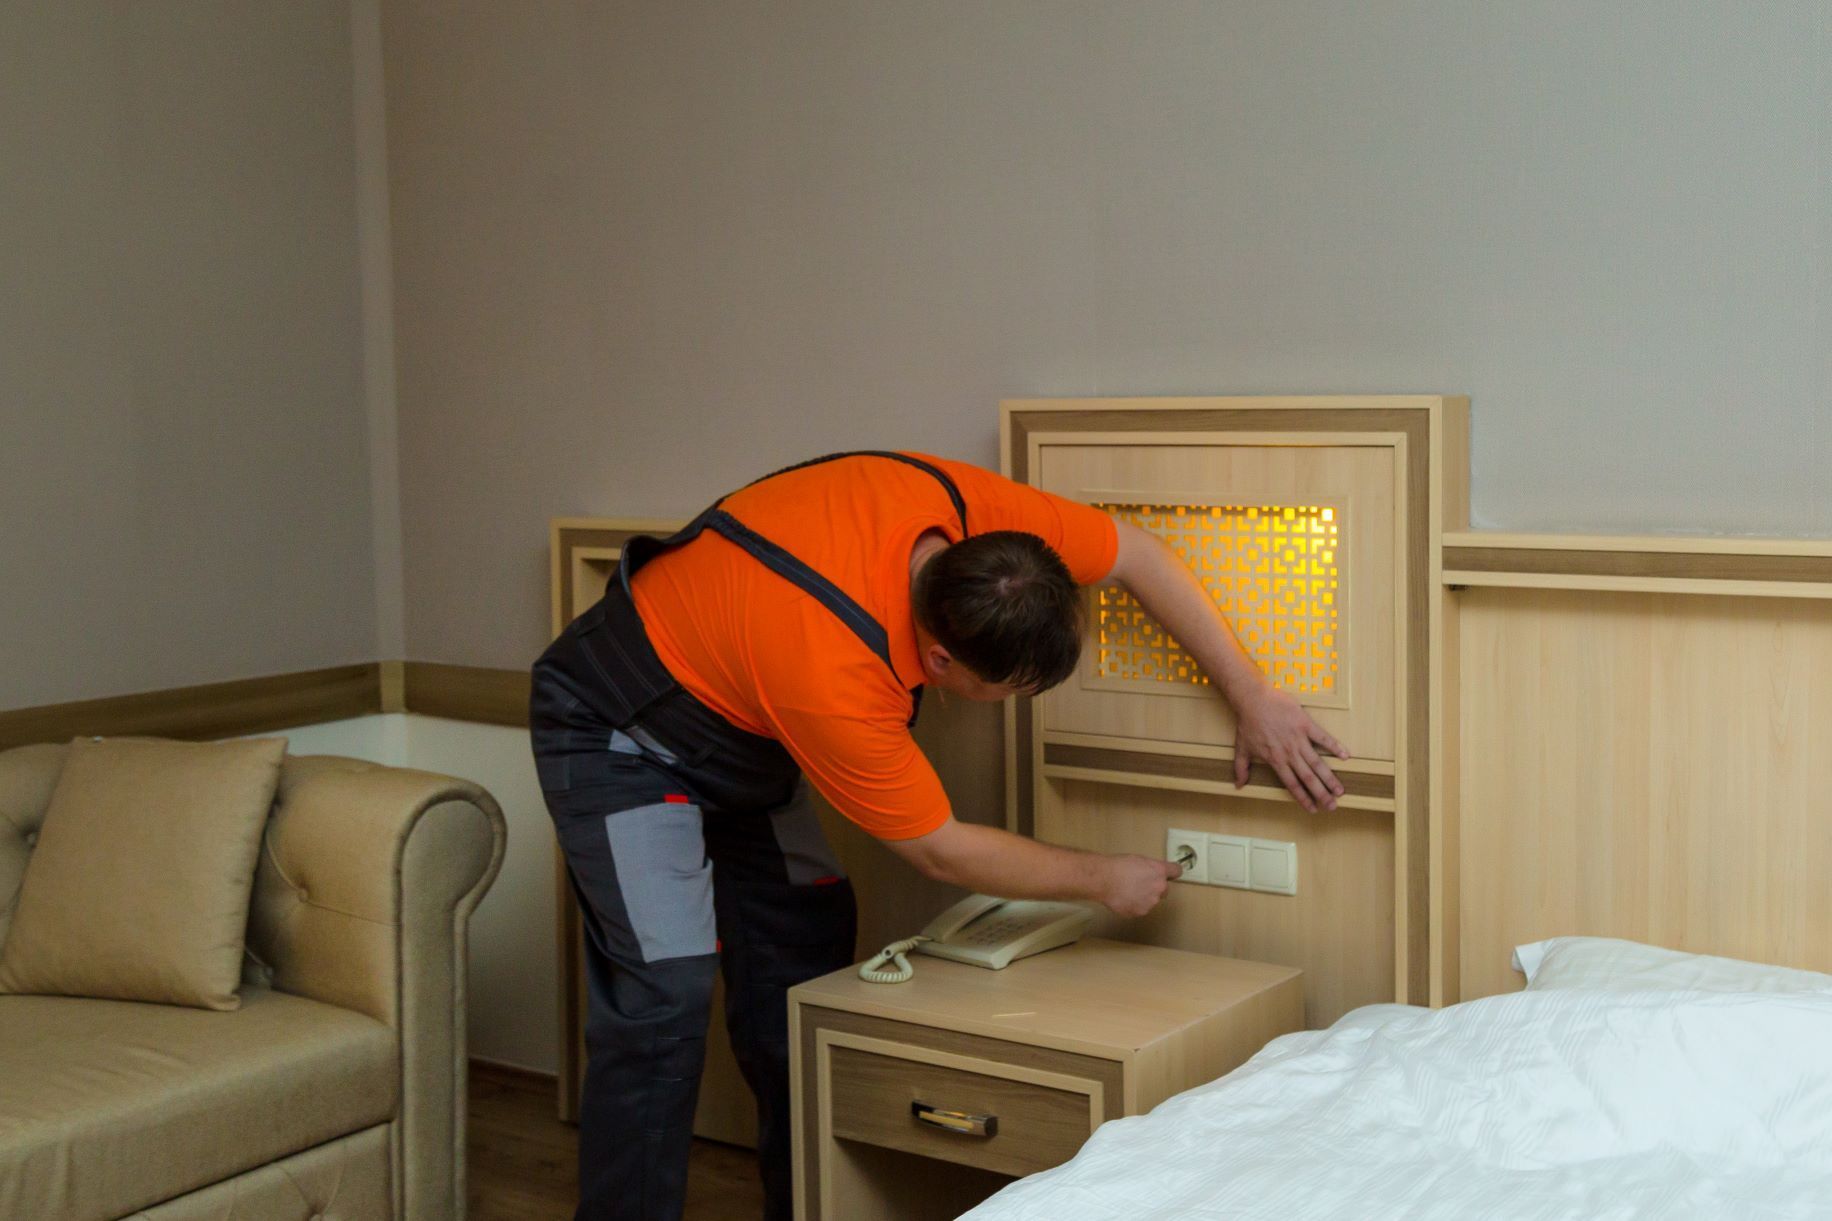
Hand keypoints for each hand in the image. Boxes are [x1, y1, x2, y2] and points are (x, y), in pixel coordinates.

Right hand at [1098, 854, 1180, 917]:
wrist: (1104, 879)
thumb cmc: (1118, 866)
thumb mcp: (1138, 860)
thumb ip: (1151, 868)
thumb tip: (1152, 873)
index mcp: (1160, 871)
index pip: (1176, 871)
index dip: (1171, 872)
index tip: (1169, 874)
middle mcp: (1159, 887)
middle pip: (1164, 889)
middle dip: (1155, 887)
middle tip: (1139, 883)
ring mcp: (1151, 902)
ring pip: (1151, 900)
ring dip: (1144, 897)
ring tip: (1127, 891)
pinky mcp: (1140, 912)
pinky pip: (1140, 909)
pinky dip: (1134, 905)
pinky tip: (1123, 898)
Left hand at [1231, 684, 1347, 812]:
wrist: (1253, 700)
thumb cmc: (1247, 723)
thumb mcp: (1241, 748)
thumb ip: (1241, 769)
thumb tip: (1238, 785)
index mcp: (1276, 761)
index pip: (1292, 785)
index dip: (1303, 798)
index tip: (1313, 809)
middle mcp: (1290, 754)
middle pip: (1308, 778)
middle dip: (1321, 794)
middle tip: (1333, 806)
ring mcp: (1299, 739)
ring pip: (1317, 763)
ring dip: (1329, 778)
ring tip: (1340, 790)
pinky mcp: (1305, 724)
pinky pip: (1323, 737)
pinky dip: (1334, 746)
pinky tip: (1345, 756)